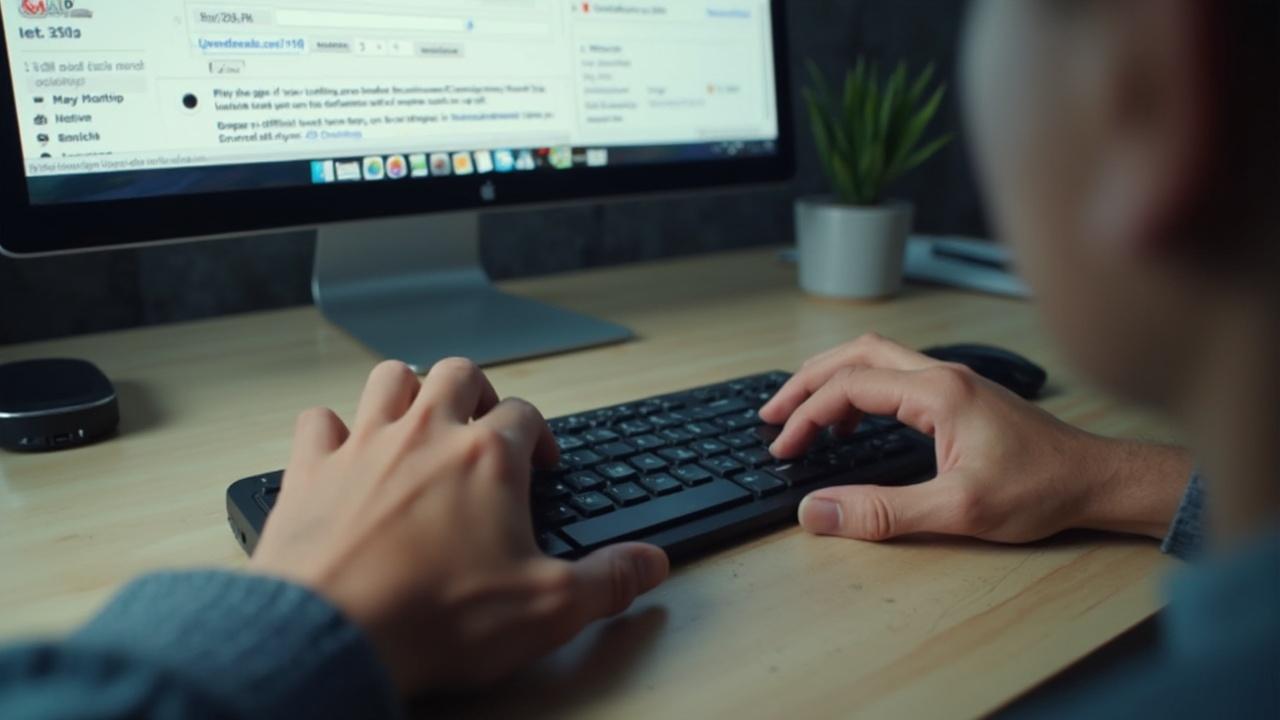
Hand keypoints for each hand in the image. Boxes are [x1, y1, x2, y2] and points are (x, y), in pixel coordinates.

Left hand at [248, 359, 668, 693]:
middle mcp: (426, 435)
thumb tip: (651, 563)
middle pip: (458, 373)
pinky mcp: (311, 470)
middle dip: (478, 391)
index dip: (540, 435)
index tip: (543, 464)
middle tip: (485, 425)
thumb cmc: (436, 618)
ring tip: (422, 419)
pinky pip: (319, 419)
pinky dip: (334, 427)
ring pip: (390, 377)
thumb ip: (608, 581)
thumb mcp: (548, 608)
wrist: (333, 635)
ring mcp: (364, 446)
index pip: (526, 414)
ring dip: (409, 389)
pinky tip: (343, 450)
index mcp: (489, 458)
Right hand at [759, 334, 1189, 542]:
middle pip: (854, 354)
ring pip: (875, 357)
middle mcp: (943, 374)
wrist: (1099, 480)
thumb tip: (817, 511)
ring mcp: (954, 380)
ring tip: (802, 413)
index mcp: (937, 392)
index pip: (848, 387)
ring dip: (833, 378)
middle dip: (806, 380)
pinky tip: (857, 420)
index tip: (782, 447)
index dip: (805, 416)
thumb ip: (882, 511)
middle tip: (772, 413)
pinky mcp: (962, 394)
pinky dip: (861, 388)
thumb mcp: (957, 511)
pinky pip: (895, 374)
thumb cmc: (1043, 489)